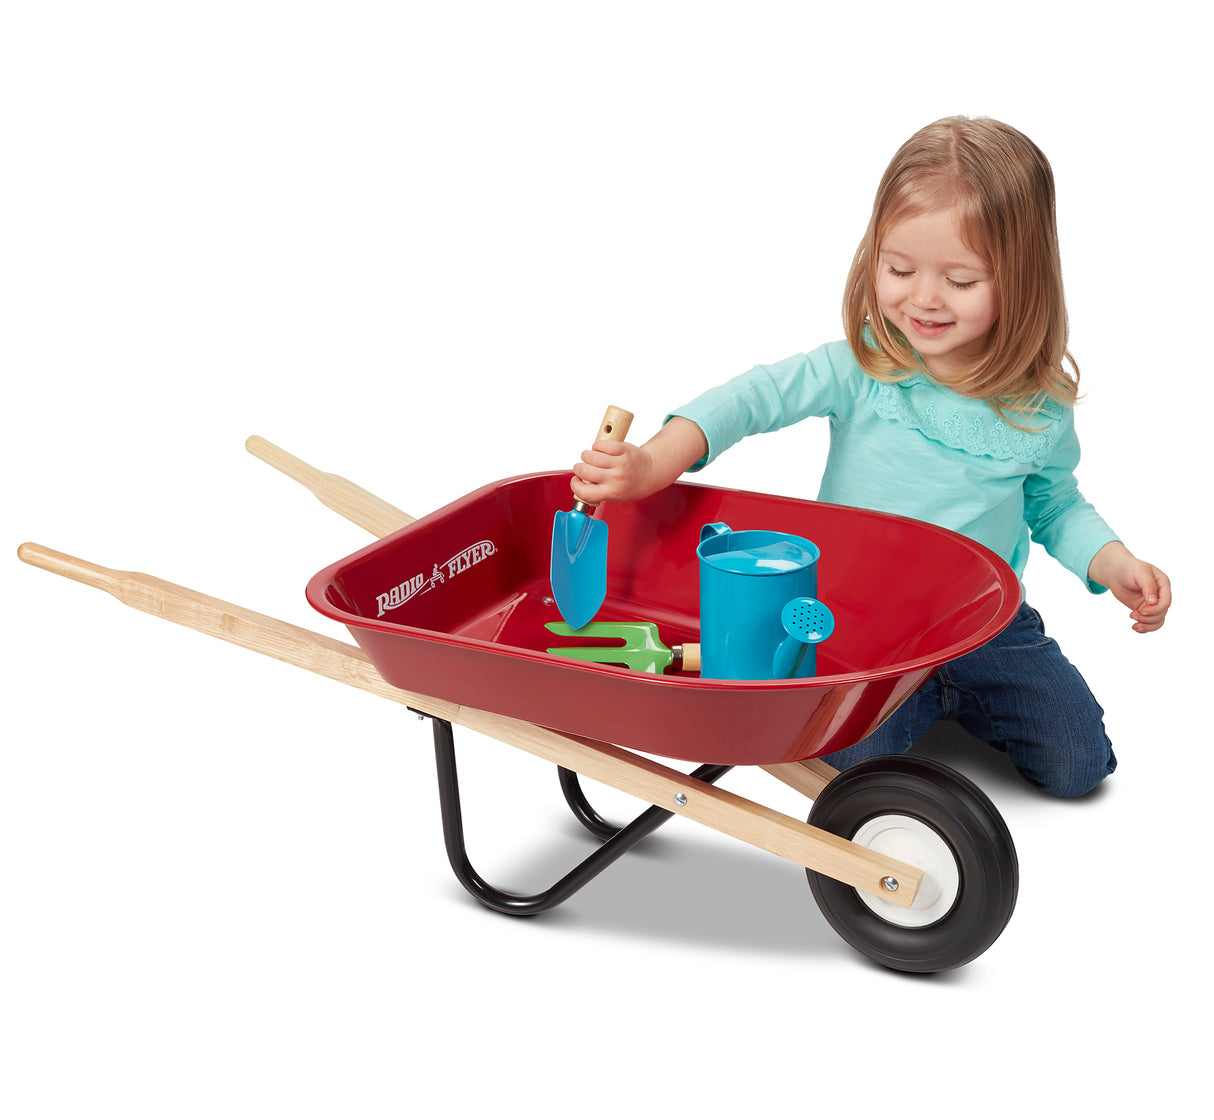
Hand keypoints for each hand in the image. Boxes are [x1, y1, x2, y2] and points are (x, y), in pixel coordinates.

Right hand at [569, 416, 707, 504]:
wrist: (652, 472)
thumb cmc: (632, 485)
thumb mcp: (616, 496)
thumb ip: (599, 491)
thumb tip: (579, 483)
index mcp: (612, 492)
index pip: (585, 492)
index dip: (575, 485)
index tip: (577, 480)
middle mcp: (616, 478)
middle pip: (584, 470)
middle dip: (578, 468)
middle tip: (583, 467)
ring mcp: (620, 463)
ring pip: (590, 456)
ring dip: (586, 455)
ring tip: (591, 457)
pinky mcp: (623, 449)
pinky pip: (601, 445)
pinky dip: (597, 445)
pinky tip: (599, 449)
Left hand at [1087, 541, 1171, 632]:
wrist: (1116, 572)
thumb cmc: (1129, 568)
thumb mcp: (1140, 572)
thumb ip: (1148, 586)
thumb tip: (1153, 602)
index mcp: (1163, 585)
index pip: (1166, 602)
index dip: (1156, 609)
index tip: (1142, 611)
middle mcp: (1160, 595)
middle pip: (1161, 613)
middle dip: (1148, 618)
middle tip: (1132, 615)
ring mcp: (1152, 603)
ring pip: (1157, 620)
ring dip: (1147, 625)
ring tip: (1134, 625)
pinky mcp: (1143, 609)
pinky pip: (1149, 622)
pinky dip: (1144, 628)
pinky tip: (1135, 627)